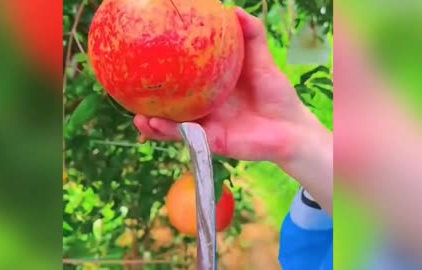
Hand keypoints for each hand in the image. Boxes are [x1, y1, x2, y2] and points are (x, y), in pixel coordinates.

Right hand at [134, 8, 324, 163]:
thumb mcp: (261, 59)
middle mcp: (204, 108)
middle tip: (130, 91)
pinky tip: (154, 124)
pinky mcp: (210, 141)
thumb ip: (250, 35)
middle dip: (151, 102)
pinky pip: (186, 136)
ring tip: (137, 116)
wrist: (291, 127)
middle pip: (171, 106)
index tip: (145, 62)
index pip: (183, 82)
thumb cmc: (277, 93)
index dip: (165, 76)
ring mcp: (205, 125)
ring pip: (172, 125)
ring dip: (153, 123)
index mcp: (210, 89)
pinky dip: (168, 131)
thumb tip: (232, 9)